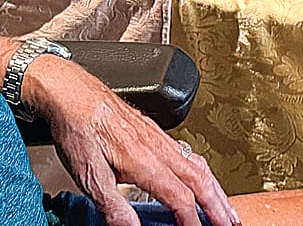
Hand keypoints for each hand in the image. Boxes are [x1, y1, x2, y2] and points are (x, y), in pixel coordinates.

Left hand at [28, 56, 236, 225]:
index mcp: (144, 159)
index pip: (179, 197)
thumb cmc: (78, 127)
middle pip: (199, 179)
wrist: (71, 91)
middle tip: (232, 225)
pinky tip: (202, 176)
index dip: (191, 221)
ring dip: (216, 189)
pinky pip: (188, 152)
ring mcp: (158, 136)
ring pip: (198, 164)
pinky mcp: (153, 130)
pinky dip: (203, 171)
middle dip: (218, 206)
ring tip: (225, 208)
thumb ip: (113, 205)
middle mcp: (157, 146)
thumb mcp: (88, 174)